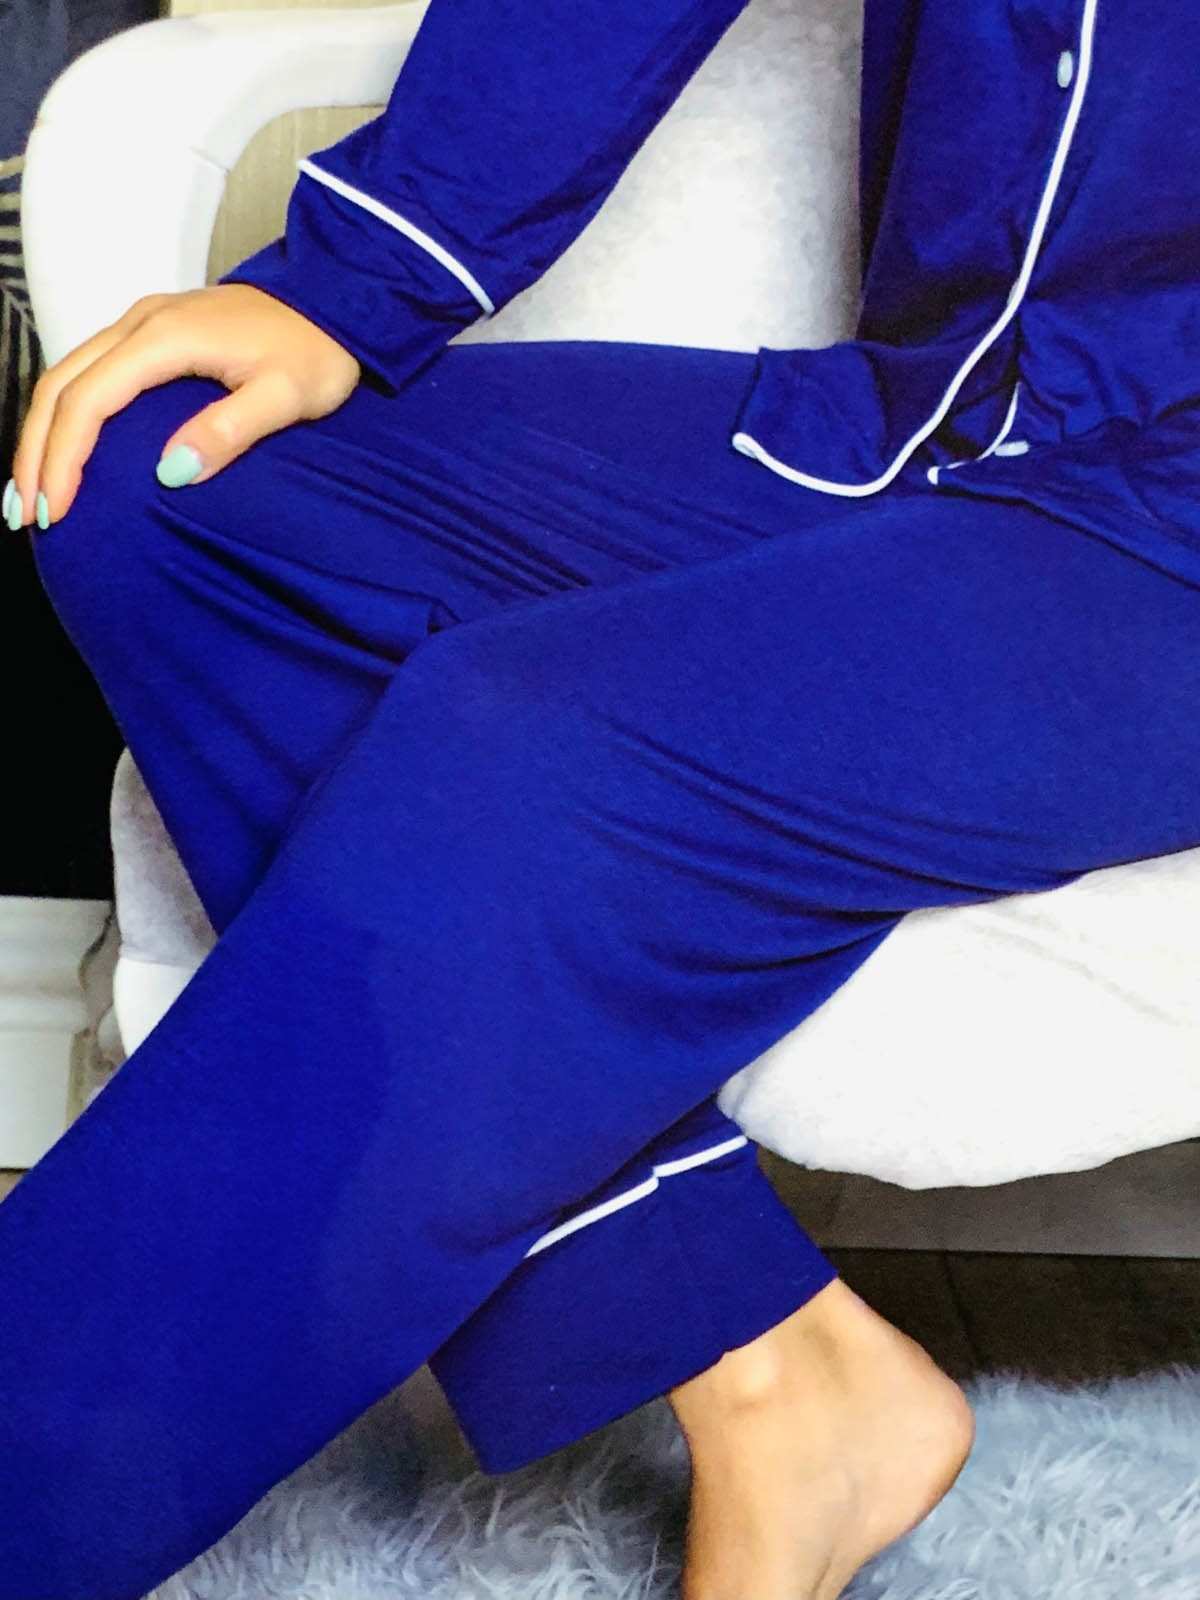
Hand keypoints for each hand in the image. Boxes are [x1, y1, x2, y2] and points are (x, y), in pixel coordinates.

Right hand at [4, 282, 361, 530]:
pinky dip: (65, 414)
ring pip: (66, 376)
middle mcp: (140, 323)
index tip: (55, 510)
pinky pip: (88, 372)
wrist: (337, 302)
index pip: (89, 402)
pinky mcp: (152, 333)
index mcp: (165, 339)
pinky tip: (64, 450)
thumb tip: (171, 471)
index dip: (63, 459)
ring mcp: (142, 323)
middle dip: (34, 453)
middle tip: (26, 515)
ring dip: (41, 434)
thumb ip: (231, 430)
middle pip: (60, 387)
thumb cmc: (318, 350)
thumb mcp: (288, 396)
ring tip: (31, 492)